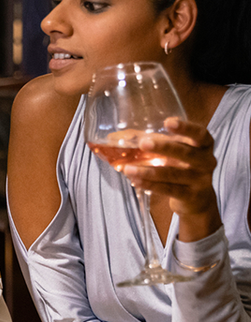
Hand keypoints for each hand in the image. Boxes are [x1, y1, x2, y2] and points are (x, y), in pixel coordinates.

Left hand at [121, 117, 221, 240]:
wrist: (197, 199)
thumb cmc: (180, 166)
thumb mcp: (173, 152)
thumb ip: (152, 141)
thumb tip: (114, 137)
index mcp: (203, 146)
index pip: (200, 134)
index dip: (186, 128)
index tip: (168, 122)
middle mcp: (206, 162)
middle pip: (186, 153)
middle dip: (164, 147)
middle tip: (143, 143)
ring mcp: (200, 180)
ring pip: (173, 174)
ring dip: (149, 171)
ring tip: (128, 169)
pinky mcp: (191, 196)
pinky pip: (170, 190)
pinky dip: (151, 185)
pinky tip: (135, 181)